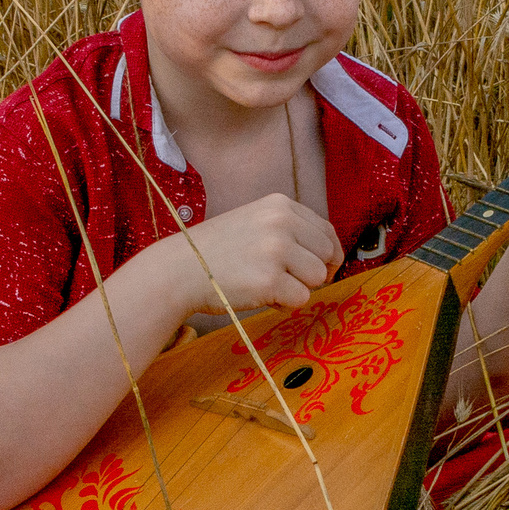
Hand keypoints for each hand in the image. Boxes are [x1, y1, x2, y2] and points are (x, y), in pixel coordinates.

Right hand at [166, 194, 341, 314]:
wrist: (179, 270)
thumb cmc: (216, 251)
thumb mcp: (255, 222)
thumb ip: (289, 230)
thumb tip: (329, 255)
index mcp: (280, 205)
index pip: (326, 230)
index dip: (327, 255)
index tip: (318, 269)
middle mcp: (281, 222)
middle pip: (328, 254)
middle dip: (315, 273)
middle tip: (292, 282)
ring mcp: (276, 250)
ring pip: (318, 277)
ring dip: (299, 288)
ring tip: (270, 286)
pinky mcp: (270, 279)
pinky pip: (301, 298)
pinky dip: (285, 304)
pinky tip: (261, 296)